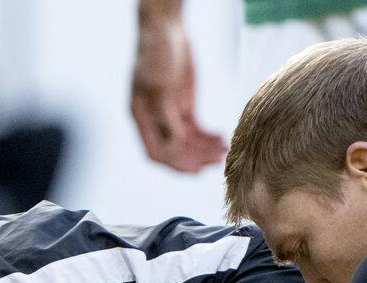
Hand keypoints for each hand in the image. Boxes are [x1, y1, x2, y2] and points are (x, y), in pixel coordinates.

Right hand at [131, 10, 227, 172]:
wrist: (166, 29)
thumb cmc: (156, 54)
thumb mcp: (161, 86)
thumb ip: (167, 117)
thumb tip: (176, 145)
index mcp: (142, 117)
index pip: (156, 152)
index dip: (175, 164)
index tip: (196, 169)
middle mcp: (155, 119)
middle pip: (175, 151)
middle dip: (195, 158)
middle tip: (217, 160)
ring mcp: (170, 114)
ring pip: (188, 142)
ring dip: (205, 149)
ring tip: (224, 150)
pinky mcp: (183, 106)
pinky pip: (196, 129)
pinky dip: (208, 136)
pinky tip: (222, 138)